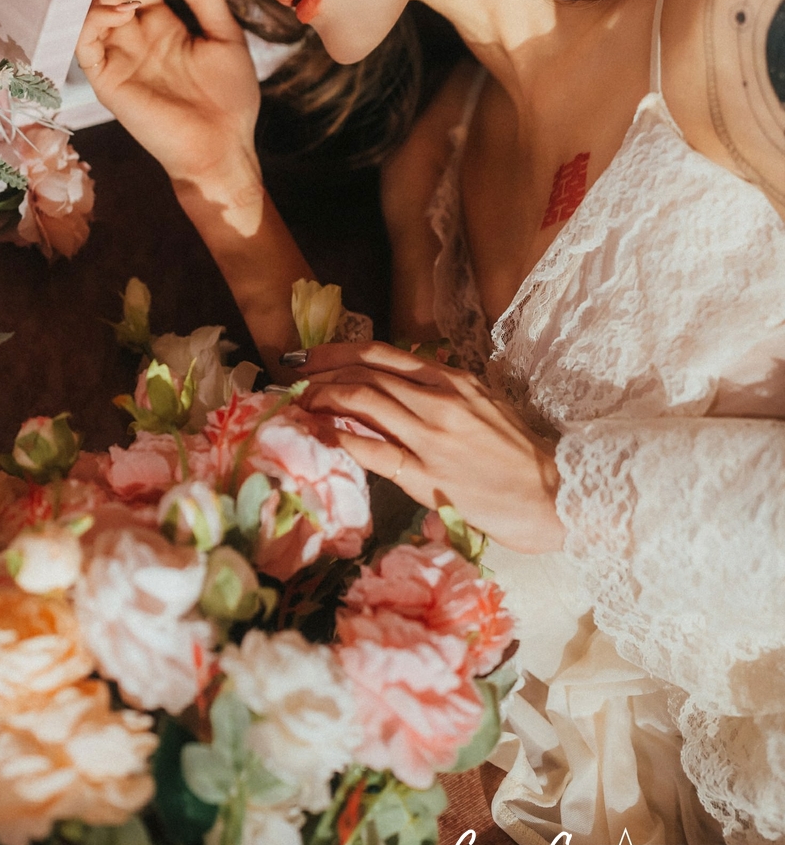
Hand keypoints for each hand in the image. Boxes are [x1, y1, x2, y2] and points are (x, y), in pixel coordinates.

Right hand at [76, 0, 261, 188]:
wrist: (223, 149)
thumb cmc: (230, 100)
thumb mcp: (225, 35)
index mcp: (162, 23)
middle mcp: (134, 35)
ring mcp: (118, 55)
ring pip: (91, 6)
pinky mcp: (107, 78)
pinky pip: (85, 40)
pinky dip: (92, 17)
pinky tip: (114, 5)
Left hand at [294, 341, 565, 553]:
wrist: (556, 493)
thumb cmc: (520, 453)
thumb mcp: (484, 405)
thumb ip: (444, 393)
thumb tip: (401, 387)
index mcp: (452, 379)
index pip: (382, 354)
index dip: (335, 351)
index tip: (305, 357)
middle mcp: (438, 400)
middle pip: (364, 375)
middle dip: (318, 375)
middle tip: (289, 382)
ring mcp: (432, 437)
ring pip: (364, 403)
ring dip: (323, 401)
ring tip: (298, 406)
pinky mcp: (429, 476)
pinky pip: (377, 452)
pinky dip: (343, 440)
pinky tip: (321, 436)